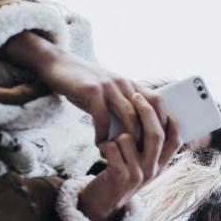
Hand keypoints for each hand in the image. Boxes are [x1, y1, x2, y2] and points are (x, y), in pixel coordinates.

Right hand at [0, 31, 166, 142]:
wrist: (57, 64)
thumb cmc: (84, 85)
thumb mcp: (109, 93)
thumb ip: (123, 108)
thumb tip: (137, 135)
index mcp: (131, 85)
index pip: (158, 102)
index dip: (164, 122)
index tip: (162, 143)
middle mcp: (125, 83)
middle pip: (148, 111)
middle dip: (150, 136)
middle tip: (146, 156)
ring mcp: (109, 86)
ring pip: (130, 115)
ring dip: (129, 138)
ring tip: (124, 154)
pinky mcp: (92, 90)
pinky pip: (103, 117)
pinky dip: (103, 134)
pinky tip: (100, 145)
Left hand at [77, 94, 180, 220]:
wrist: (102, 203)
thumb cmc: (120, 174)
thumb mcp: (140, 163)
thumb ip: (148, 145)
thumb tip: (152, 113)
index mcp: (161, 165)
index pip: (176, 139)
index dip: (171, 120)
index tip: (162, 102)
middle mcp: (153, 170)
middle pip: (156, 134)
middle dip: (145, 111)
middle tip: (135, 96)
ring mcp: (138, 174)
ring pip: (129, 138)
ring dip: (116, 136)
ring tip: (112, 144)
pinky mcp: (120, 176)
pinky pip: (112, 147)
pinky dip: (104, 145)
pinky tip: (102, 152)